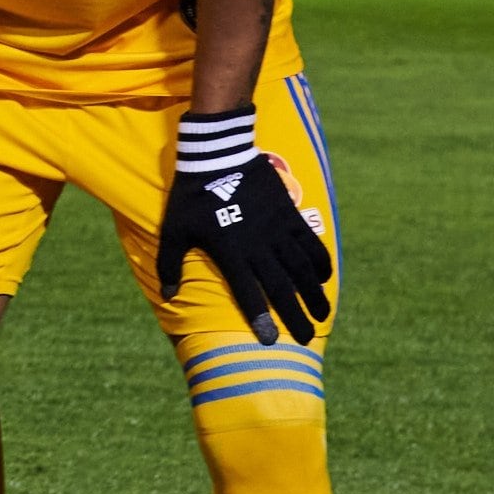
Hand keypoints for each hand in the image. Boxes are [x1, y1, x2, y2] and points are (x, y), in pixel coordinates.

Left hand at [156, 137, 333, 345]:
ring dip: (314, 293)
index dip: (260, 318)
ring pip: (302, 269)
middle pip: (281, 287)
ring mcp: (277, 230)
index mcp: (230, 252)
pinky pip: (310, 243)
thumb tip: (168, 296)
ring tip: (322, 314)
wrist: (218, 154)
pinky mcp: (289, 214)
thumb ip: (170, 264)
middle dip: (295, 315)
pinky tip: (324, 277)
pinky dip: (320, 261)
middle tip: (306, 337)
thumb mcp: (174, 229)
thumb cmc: (191, 195)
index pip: (247, 293)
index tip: (272, 340)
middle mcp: (258, 245)